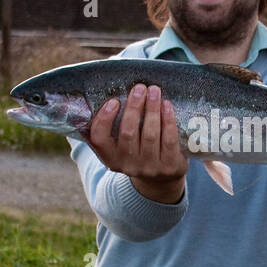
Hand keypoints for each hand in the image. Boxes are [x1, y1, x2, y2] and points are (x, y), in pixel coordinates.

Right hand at [88, 83, 188, 202]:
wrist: (161, 178)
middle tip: (139, 88)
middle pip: (128, 133)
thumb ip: (109, 128)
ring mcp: (149, 167)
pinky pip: (169, 139)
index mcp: (110, 158)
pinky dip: (168, 120)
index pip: (99, 139)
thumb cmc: (137, 150)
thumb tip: (96, 98)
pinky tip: (166, 105)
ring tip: (154, 91)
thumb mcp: (120, 145)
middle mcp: (128, 165)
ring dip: (152, 109)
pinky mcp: (169, 166)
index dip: (104, 120)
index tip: (114, 101)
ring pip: (150, 134)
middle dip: (134, 107)